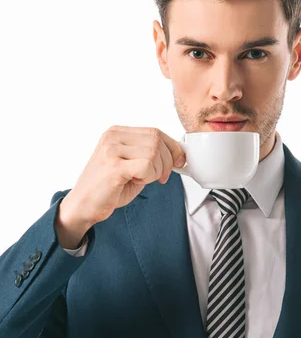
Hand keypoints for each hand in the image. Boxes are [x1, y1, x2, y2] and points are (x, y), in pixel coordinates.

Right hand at [61, 126, 185, 227]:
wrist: (83, 205)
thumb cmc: (107, 188)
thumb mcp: (131, 166)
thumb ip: (150, 156)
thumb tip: (177, 155)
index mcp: (117, 133)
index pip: (155, 132)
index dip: (172, 147)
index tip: (178, 161)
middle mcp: (113, 137)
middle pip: (157, 141)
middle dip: (167, 162)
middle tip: (160, 177)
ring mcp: (112, 150)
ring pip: (153, 153)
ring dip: (156, 171)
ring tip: (142, 180)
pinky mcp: (114, 166)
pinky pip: (146, 166)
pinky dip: (148, 177)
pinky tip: (136, 182)